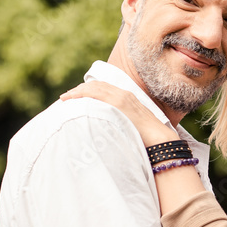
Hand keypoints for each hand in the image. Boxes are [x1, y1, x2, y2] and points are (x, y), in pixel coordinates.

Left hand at [60, 81, 176, 145]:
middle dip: (81, 89)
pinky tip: (72, 99)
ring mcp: (121, 97)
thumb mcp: (133, 126)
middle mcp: (124, 94)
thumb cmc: (149, 139)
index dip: (89, 90)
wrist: (160, 141)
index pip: (105, 88)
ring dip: (78, 91)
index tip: (78, 96)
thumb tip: (111, 131)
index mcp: (128, 98)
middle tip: (68, 97)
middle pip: (97, 85)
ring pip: (94, 87)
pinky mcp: (118, 103)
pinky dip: (82, 93)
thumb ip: (122, 122)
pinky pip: (95, 93)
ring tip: (65, 98)